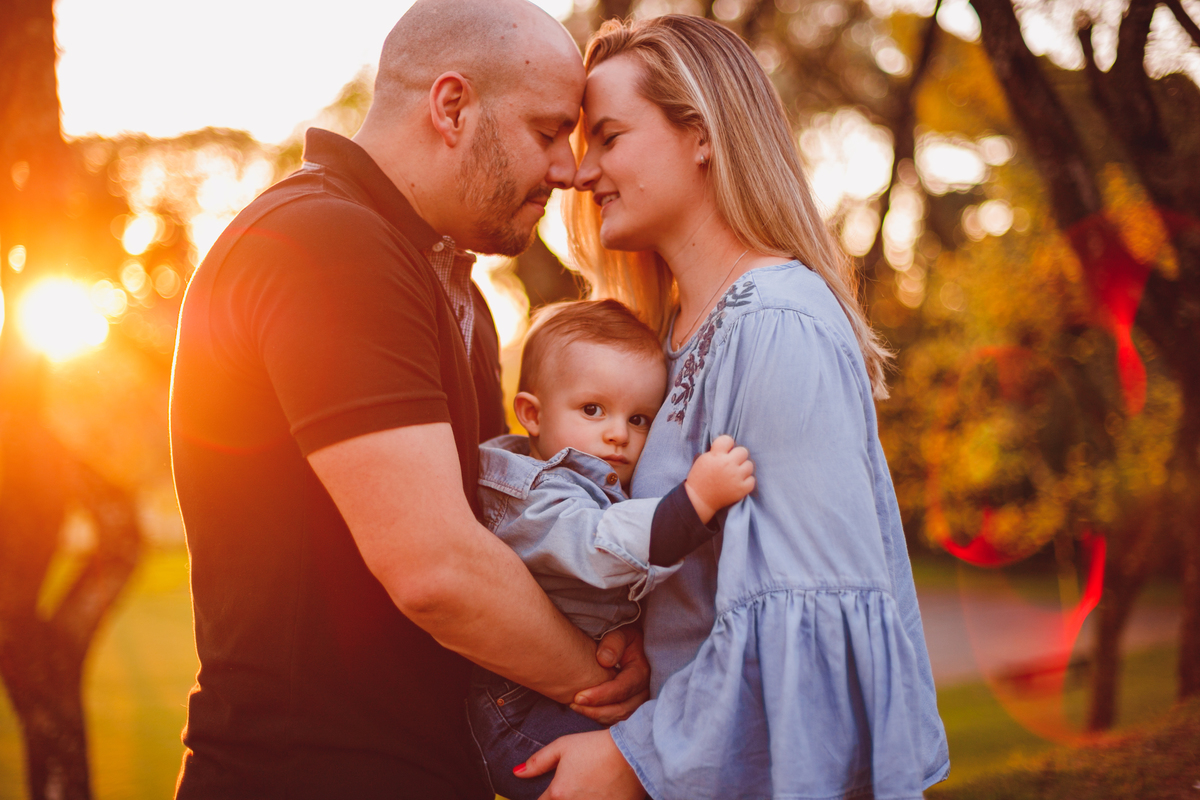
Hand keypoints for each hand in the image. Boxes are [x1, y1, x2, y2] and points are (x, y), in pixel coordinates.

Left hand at [515, 730, 644, 799]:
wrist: (633, 754)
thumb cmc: (596, 747)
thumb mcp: (563, 746)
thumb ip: (538, 761)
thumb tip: (517, 773)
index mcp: (558, 793)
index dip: (546, 798)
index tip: (554, 792)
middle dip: (563, 798)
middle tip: (572, 788)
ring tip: (588, 789)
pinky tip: (599, 794)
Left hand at [570, 627, 649, 723]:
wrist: (632, 645)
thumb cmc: (623, 638)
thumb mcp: (621, 633)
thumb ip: (613, 643)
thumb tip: (604, 660)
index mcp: (642, 671)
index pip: (622, 689)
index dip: (601, 696)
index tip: (579, 697)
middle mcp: (644, 690)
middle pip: (622, 708)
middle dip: (596, 710)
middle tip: (573, 704)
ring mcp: (639, 700)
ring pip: (619, 717)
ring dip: (597, 715)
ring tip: (575, 707)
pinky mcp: (631, 706)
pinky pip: (617, 718)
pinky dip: (601, 717)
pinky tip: (584, 709)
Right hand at [684, 434, 755, 521]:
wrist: (699, 499)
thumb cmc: (700, 478)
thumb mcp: (703, 459)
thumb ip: (716, 451)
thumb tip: (730, 447)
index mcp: (716, 455)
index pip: (728, 439)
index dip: (727, 444)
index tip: (725, 450)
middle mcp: (728, 464)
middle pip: (743, 451)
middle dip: (737, 456)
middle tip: (732, 462)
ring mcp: (736, 477)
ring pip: (749, 465)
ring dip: (743, 468)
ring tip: (735, 473)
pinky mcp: (741, 489)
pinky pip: (752, 480)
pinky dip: (746, 481)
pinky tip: (738, 482)